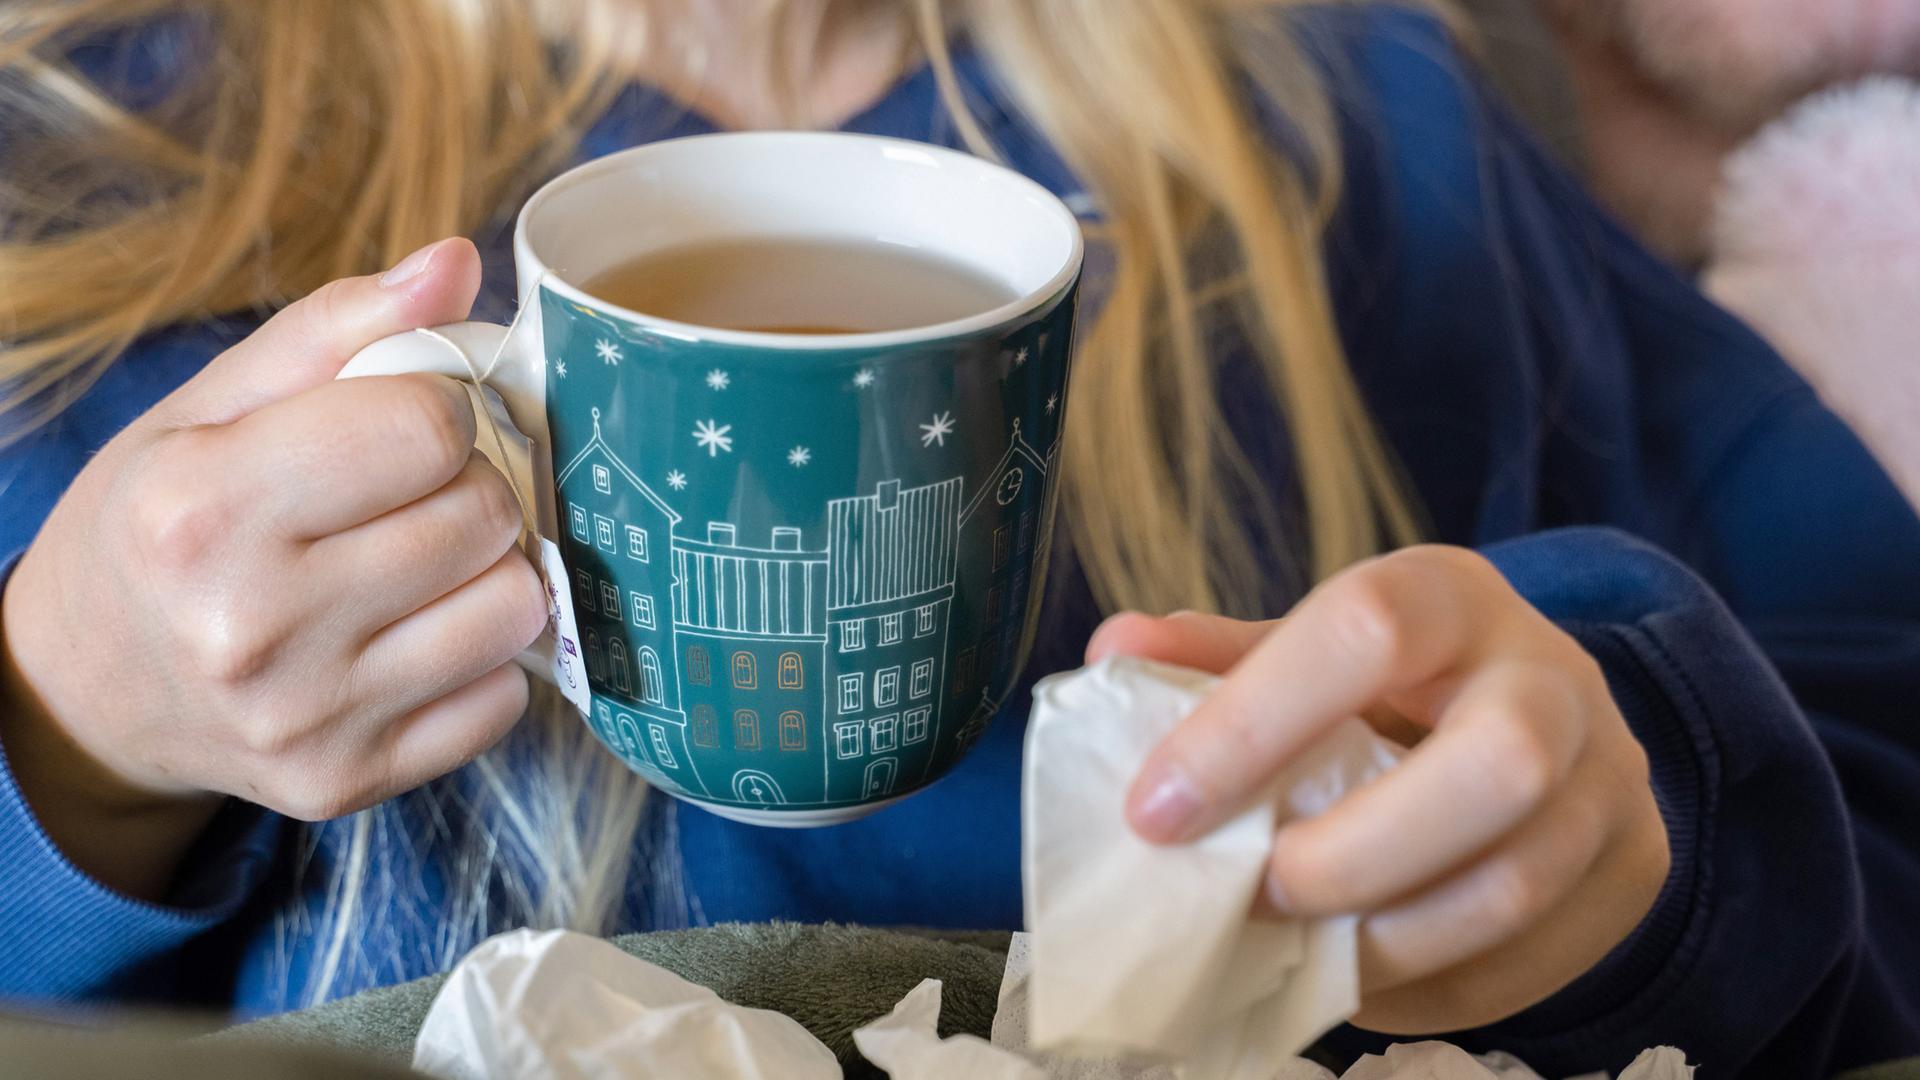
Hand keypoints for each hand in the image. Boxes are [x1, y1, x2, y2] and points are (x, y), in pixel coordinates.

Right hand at [0, 238, 547, 896]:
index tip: (405, 424)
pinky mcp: (346, 782)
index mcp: (205, 508)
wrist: (82, 692)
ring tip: (425, 564)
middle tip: (415, 496)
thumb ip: (336, 330)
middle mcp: (253, 625)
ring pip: (514, 611)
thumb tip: (457, 263)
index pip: (427, 429)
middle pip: (482, 517)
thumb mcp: (208, 411)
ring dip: (492, 573)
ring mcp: (306, 718)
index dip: (440, 412)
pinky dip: (481, 662)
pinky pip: (501, 702)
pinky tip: (415, 638)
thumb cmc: (158, 529)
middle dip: (471, 487)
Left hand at [1088, 545, 1670, 1033]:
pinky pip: (1533, 963)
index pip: (1366, 630)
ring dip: (1379, 942)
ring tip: (1288, 951)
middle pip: (1497, 766)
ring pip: (1514, 885)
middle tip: (1256, 892)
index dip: (1252, 723)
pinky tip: (1351, 979)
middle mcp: (1555, 677)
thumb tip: (1113, 652)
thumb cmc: (1395, 683)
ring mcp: (1611, 779)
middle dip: (1353, 853)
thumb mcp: (1315, 647)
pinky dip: (1424, 990)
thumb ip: (1219, 658)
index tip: (1155, 810)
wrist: (1543, 711)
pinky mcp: (1635, 870)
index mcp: (1453, 596)